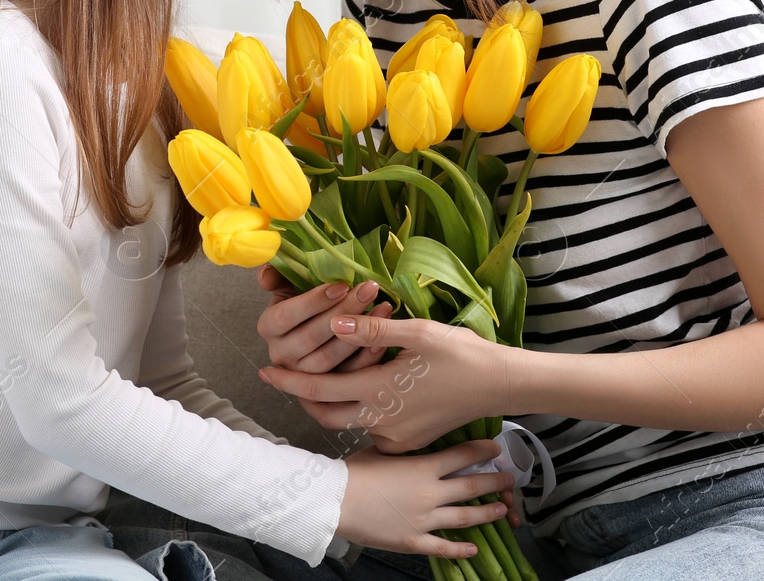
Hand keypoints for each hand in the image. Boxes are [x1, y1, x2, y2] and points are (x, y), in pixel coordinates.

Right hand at [255, 265, 394, 373]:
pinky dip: (367, 355)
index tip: (342, 285)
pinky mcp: (325, 386)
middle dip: (343, 312)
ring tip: (383, 308)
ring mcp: (302, 374)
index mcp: (269, 327)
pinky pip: (347, 375)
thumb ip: (278, 273)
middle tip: (368, 290)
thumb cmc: (308, 295)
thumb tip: (265, 277)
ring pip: (327, 359)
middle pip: (310, 337)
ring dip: (358, 334)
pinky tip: (385, 335)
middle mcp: (281, 354)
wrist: (322, 319)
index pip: (285, 316)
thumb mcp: (291, 280)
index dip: (313, 301)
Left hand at [259, 313, 516, 453]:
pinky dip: (361, 412)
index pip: (318, 389)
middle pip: (325, 414)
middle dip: (303, 398)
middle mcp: (382, 420)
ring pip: (349, 422)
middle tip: (288, 377)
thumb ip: (372, 328)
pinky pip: (373, 429)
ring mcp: (396, 436)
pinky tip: (365, 391)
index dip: (287, 381)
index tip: (264, 371)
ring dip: (333, 404)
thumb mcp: (417, 332)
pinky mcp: (409, 443)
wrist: (499, 386)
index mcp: (379, 391)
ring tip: (324, 378)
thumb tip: (334, 321)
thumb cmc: (461, 353)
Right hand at [338, 440, 513, 557]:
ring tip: (502, 510)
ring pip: (464, 517)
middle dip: (494, 483)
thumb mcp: (383, 451)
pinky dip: (460, 549)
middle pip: (470, 487)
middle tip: (509, 480)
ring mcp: (424, 519)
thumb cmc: (355, 472)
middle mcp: (429, 493)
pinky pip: (442, 547)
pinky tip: (474, 548)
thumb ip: (405, 450)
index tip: (495, 450)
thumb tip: (415, 442)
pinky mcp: (413, 540)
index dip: (482, 452)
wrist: (335, 500)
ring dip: (486, 513)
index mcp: (422, 468)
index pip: (461, 456)